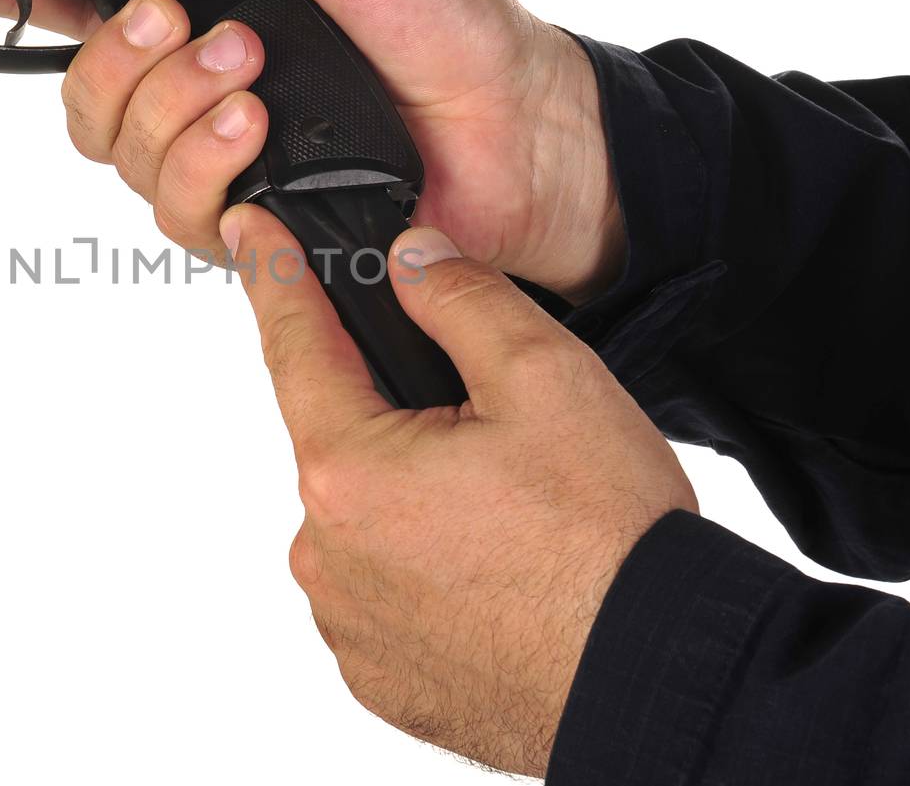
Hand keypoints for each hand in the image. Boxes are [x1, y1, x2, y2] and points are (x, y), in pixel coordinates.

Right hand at [0, 0, 623, 302]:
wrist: (516, 125)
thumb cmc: (447, 21)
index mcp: (213, 8)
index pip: (87, 3)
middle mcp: (201, 91)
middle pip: (83, 96)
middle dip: (119, 60)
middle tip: (191, 29)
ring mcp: (223, 162)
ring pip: (119, 158)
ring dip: (168, 113)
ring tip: (248, 85)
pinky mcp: (251, 226)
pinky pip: (176, 215)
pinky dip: (200, 172)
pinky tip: (252, 141)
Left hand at [220, 206, 694, 775]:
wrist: (662, 678)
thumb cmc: (609, 541)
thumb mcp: (545, 378)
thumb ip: (460, 300)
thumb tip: (409, 260)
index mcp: (348, 470)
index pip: (293, 344)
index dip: (272, 275)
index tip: (247, 232)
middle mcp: (325, 552)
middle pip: (342, 440)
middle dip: (399, 417)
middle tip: (492, 436)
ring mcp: (348, 622)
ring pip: (365, 521)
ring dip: (414, 502)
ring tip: (512, 521)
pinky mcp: (378, 675)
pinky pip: (383, 593)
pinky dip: (424, 572)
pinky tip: (494, 574)